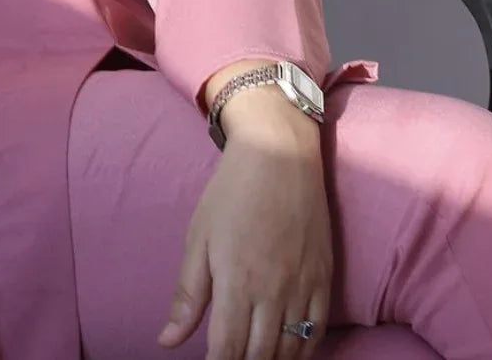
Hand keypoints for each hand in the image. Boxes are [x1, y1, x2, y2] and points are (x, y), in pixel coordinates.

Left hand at [156, 129, 332, 359]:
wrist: (279, 152)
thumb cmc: (231, 191)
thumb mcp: (199, 238)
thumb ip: (187, 295)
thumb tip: (167, 341)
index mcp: (237, 282)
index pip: (227, 351)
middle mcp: (274, 292)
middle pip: (259, 356)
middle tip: (230, 358)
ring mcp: (303, 287)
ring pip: (290, 351)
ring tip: (254, 357)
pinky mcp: (324, 278)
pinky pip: (317, 332)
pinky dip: (302, 351)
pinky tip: (287, 351)